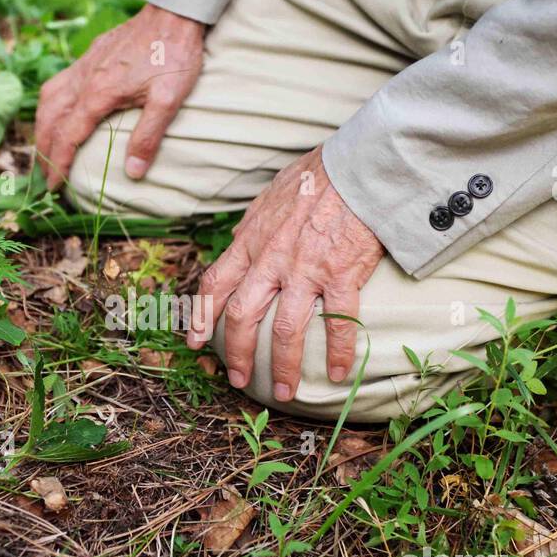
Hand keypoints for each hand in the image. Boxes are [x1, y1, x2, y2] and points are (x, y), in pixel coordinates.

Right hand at [34, 3, 204, 188]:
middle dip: (43, 150)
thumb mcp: (168, 101)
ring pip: (48, 99)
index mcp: (98, 94)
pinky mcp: (91, 55)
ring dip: (41, 126)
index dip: (58, 164)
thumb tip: (132, 173)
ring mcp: (84, 65)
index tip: (54, 187)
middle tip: (45, 175)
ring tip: (44, 147)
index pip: (67, 136)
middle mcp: (83, 79)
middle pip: (49, 120)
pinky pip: (59, 83)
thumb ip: (148, 137)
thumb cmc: (174, 56)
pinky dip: (50, 104)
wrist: (173, 13)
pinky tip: (58, 111)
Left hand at [187, 149, 382, 401]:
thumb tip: (243, 237)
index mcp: (252, 239)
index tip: (195, 342)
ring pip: (286, 330)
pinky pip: (338, 323)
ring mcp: (306, 270)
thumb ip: (257, 223)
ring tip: (286, 391)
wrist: (360, 165)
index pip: (215, 283)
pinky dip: (338, 352)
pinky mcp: (341, 275)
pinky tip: (338, 373)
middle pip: (243, 316)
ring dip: (284, 366)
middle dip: (237, 353)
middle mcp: (272, 259)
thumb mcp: (273, 194)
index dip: (202, 316)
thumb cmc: (320, 174)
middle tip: (239, 379)